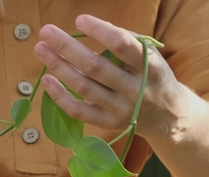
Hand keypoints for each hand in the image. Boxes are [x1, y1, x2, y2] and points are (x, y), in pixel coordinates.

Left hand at [35, 15, 194, 142]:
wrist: (168, 115)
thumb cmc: (152, 76)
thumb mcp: (150, 55)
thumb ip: (126, 42)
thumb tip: (89, 29)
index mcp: (149, 66)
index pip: (122, 46)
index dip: (100, 31)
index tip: (79, 20)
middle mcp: (134, 89)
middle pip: (95, 67)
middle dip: (68, 47)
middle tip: (46, 31)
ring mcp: (120, 109)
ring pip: (83, 87)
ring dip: (58, 66)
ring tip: (41, 49)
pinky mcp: (108, 123)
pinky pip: (79, 111)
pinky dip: (60, 96)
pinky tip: (46, 80)